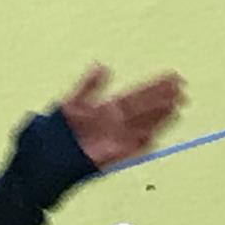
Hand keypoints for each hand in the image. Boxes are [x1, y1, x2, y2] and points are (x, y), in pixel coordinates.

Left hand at [59, 65, 186, 167]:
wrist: (42, 158)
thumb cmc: (53, 131)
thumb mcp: (69, 102)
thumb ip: (88, 85)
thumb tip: (101, 66)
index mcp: (105, 109)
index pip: (136, 95)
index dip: (154, 87)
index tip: (172, 77)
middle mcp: (112, 123)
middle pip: (142, 109)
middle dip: (162, 100)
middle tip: (182, 90)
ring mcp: (112, 140)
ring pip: (141, 126)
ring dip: (158, 119)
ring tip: (176, 108)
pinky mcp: (107, 158)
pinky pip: (127, 150)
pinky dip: (139, 145)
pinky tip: (153, 138)